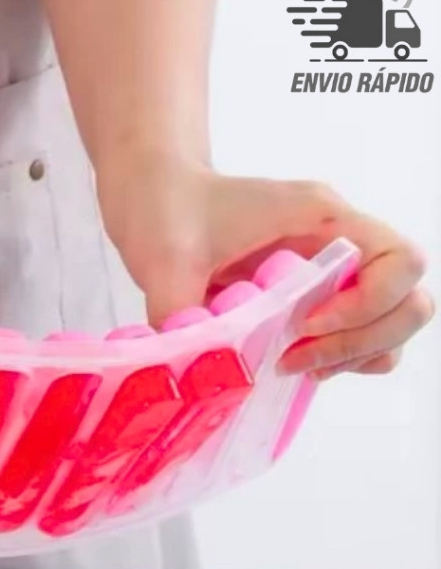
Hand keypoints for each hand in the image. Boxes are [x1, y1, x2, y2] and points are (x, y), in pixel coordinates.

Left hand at [101, 158, 432, 378]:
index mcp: (320, 216)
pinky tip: (290, 364)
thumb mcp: (165, 257)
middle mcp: (340, 242)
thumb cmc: (169, 210)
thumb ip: (180, 310)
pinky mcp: (315, 298)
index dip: (366, 305)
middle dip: (360, 341)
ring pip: (390, 325)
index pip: (399, 260)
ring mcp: (333, 272)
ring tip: (289, 365)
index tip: (305, 324)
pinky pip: (359, 338)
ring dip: (351, 356)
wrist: (159, 200)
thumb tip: (195, 368)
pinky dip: (338, 360)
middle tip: (294, 358)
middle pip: (408, 300)